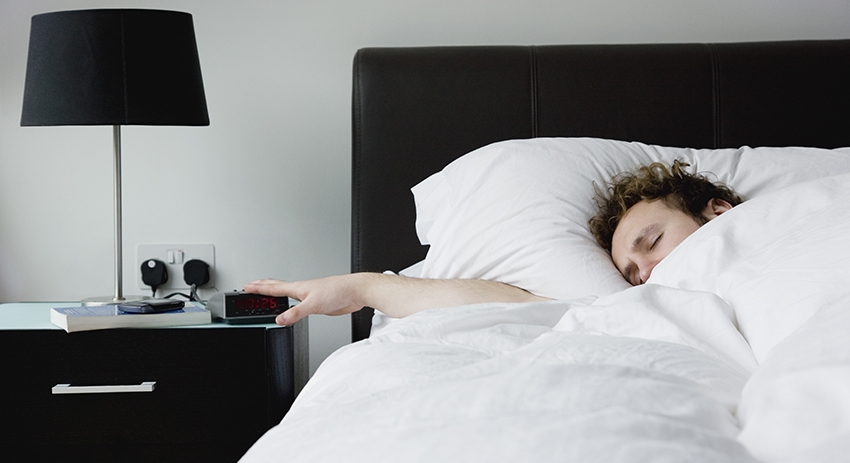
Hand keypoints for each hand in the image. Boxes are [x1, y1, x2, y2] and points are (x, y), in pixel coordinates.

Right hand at [243, 275, 367, 325]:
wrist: (355, 292)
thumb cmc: (337, 291)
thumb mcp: (313, 305)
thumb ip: (296, 313)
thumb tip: (280, 320)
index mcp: (298, 287)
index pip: (273, 287)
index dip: (259, 288)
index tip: (247, 286)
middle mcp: (302, 290)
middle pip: (278, 287)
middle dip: (263, 286)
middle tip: (251, 285)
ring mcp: (309, 296)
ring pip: (288, 293)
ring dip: (276, 293)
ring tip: (267, 292)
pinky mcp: (317, 303)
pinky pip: (298, 303)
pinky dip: (290, 304)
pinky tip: (292, 305)